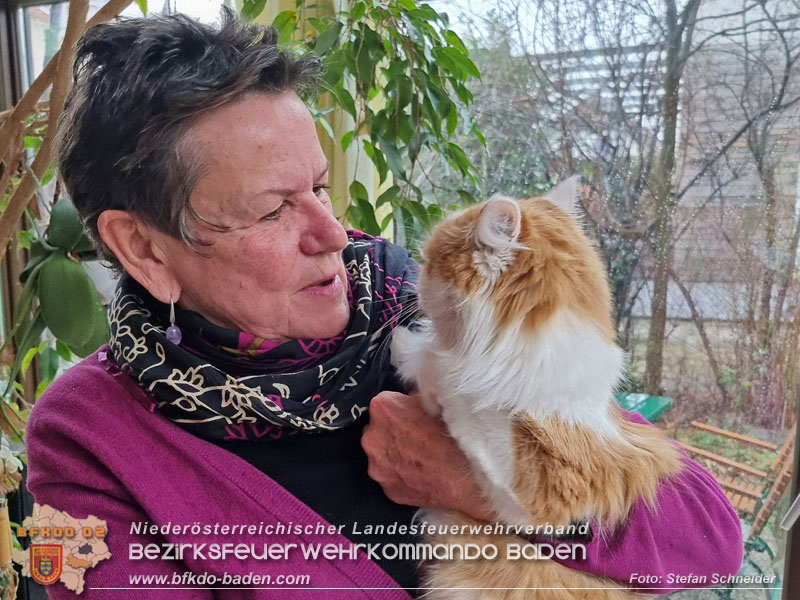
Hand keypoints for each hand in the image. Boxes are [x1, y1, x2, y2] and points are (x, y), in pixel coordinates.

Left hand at [361, 391, 493, 521]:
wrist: (466, 474)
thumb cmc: (453, 436)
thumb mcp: (434, 402)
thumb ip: (414, 400)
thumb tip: (412, 401)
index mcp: (382, 408)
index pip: (383, 405)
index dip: (399, 411)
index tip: (411, 417)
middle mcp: (371, 436)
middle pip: (377, 431)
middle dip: (392, 433)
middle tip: (416, 438)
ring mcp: (377, 466)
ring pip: (382, 457)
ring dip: (394, 456)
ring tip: (420, 458)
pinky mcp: (387, 489)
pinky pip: (391, 478)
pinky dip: (402, 476)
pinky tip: (420, 474)